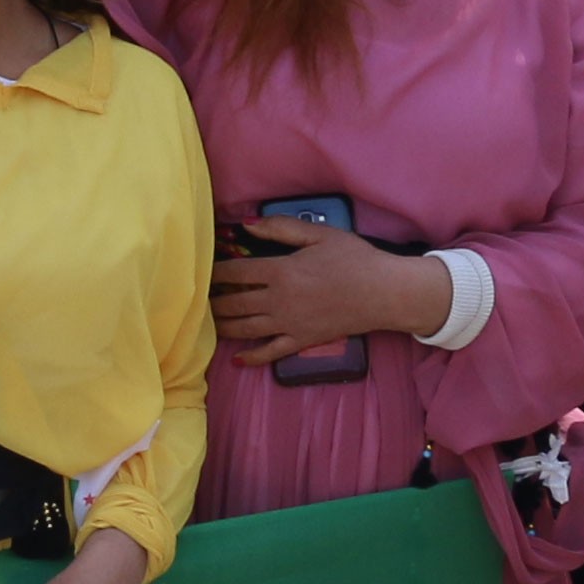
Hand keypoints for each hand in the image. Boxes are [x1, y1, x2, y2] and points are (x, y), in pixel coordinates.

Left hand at [207, 213, 449, 367]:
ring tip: (207, 322)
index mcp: (281, 271)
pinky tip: (237, 360)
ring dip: (223, 326)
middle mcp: (279, 300)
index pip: (236, 272)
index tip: (202, 269)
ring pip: (245, 329)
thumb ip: (280, 227)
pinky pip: (271, 353)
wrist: (385, 293)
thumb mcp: (318, 234)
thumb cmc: (354, 259)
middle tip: (198, 298)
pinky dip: (252, 358)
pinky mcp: (302, 341)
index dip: (215, 271)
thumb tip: (244, 223)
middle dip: (213, 300)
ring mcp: (289, 324)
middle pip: (234, 302)